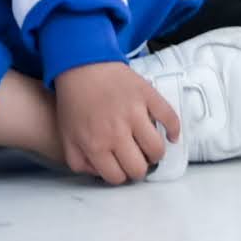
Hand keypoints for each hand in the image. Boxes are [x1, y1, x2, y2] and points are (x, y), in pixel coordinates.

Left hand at [48, 58, 180, 185]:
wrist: (81, 63)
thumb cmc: (74, 98)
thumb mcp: (66, 135)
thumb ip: (79, 161)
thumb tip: (98, 172)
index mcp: (95, 144)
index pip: (117, 177)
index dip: (120, 176)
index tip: (122, 168)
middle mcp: (116, 133)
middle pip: (139, 168)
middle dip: (138, 168)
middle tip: (136, 160)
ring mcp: (134, 114)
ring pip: (156, 149)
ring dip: (155, 153)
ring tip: (149, 148)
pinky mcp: (147, 96)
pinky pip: (169, 119)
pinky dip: (173, 130)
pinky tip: (169, 134)